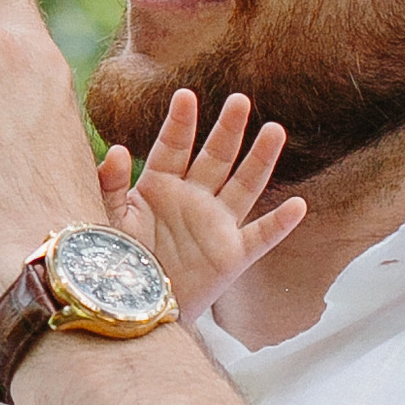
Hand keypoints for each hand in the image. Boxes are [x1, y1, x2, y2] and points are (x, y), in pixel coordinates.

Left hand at [97, 88, 304, 319]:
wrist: (136, 309)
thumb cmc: (117, 263)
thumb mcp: (107, 222)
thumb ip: (109, 187)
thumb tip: (116, 149)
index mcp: (159, 187)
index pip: (173, 146)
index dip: (180, 122)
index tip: (185, 95)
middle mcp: (193, 200)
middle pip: (215, 157)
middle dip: (228, 129)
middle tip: (239, 100)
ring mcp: (216, 225)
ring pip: (244, 185)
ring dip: (260, 159)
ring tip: (275, 130)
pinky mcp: (232, 256)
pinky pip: (261, 236)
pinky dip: (280, 223)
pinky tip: (298, 205)